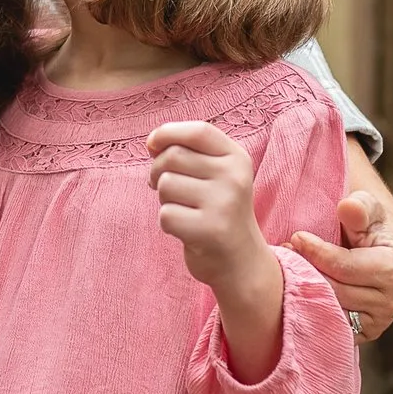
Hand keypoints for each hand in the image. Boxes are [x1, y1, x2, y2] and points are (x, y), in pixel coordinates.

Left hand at [149, 120, 284, 382]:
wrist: (241, 262)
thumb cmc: (217, 212)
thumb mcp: (216, 176)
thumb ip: (188, 153)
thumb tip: (152, 143)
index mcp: (237, 158)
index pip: (199, 131)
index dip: (169, 132)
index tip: (152, 144)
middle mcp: (234, 177)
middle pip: (173, 157)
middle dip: (158, 172)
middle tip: (169, 189)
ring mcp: (224, 203)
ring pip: (166, 185)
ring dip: (165, 200)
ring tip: (185, 211)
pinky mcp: (210, 230)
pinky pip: (166, 215)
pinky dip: (168, 223)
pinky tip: (187, 230)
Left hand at [288, 161, 392, 340]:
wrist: (376, 247)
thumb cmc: (368, 222)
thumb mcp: (367, 207)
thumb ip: (359, 206)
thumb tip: (348, 206)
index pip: (345, 267)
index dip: (317, 251)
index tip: (296, 236)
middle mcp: (390, 302)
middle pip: (334, 291)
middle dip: (307, 270)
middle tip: (285, 252)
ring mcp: (376, 322)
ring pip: (329, 311)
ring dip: (305, 290)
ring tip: (290, 268)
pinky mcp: (360, 334)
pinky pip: (328, 326)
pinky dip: (311, 310)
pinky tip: (297, 289)